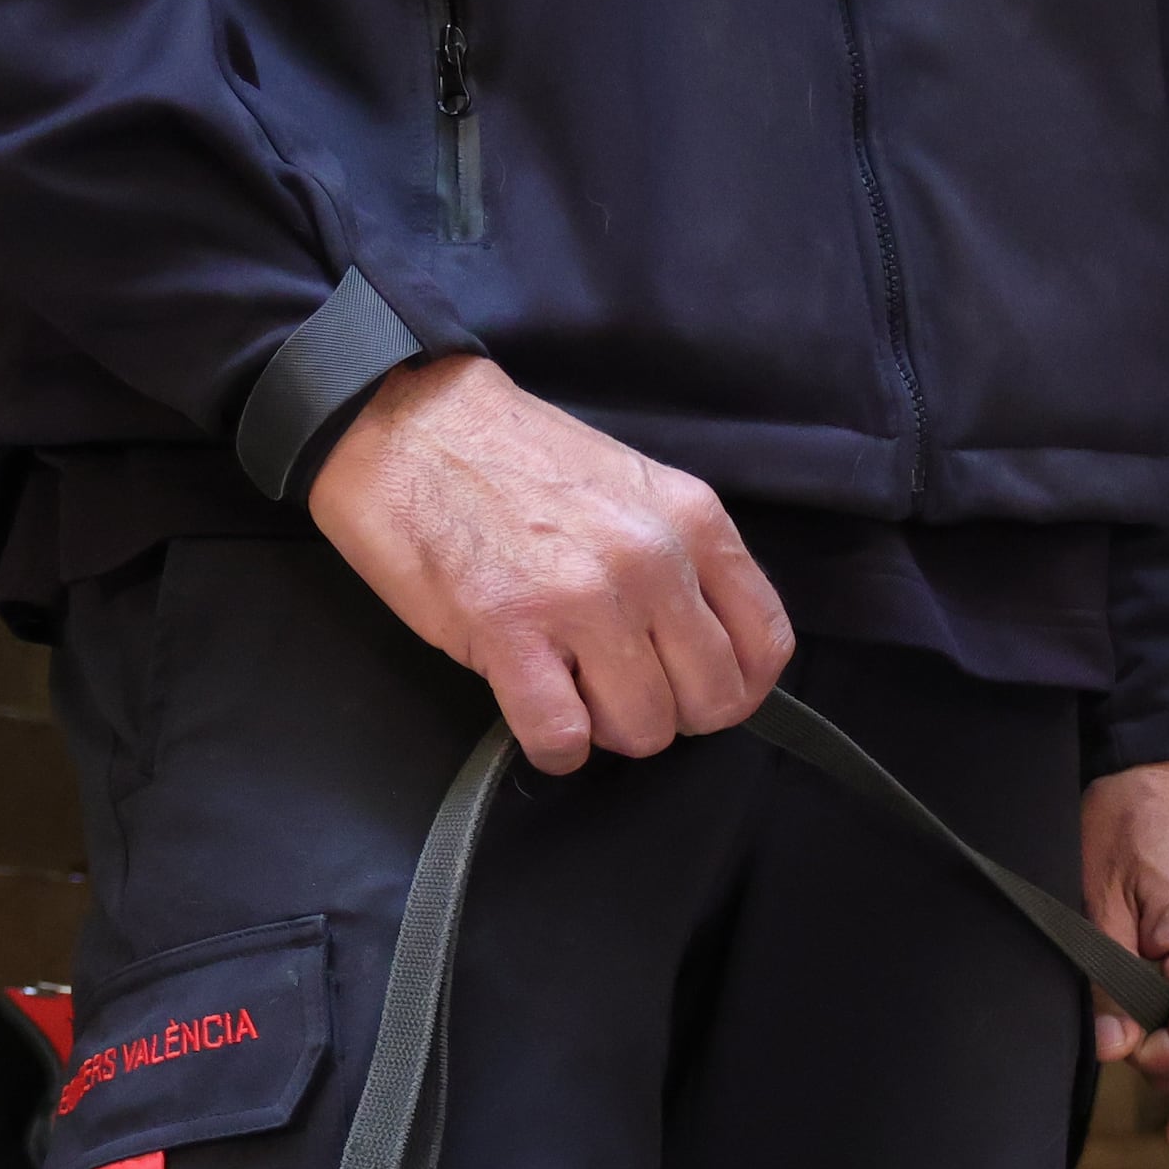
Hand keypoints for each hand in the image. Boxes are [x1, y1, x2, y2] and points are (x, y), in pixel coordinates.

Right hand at [307, 354, 793, 774]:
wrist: (402, 419)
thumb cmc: (514, 459)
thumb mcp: (634, 490)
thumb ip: (683, 562)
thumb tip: (702, 649)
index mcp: (694, 523)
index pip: (766, 645)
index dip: (737, 687)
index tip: (694, 686)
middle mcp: (652, 562)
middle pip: (712, 702)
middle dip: (670, 714)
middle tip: (621, 690)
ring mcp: (582, 598)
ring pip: (643, 728)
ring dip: (608, 731)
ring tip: (571, 692)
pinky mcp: (506, 630)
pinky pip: (563, 737)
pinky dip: (553, 748)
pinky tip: (537, 719)